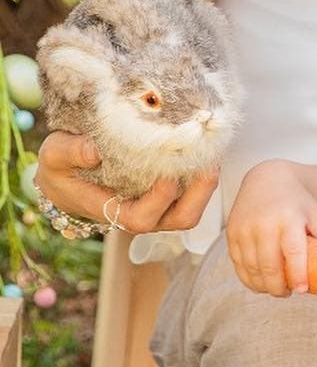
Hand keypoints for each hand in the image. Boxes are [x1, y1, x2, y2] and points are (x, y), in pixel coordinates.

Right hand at [34, 131, 217, 234]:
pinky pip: (193, 193)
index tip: (168, 173)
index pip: (142, 218)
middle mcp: (141, 213)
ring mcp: (158, 206)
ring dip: (206, 185)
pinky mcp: (169, 194)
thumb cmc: (62, 166)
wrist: (68, 172)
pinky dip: (203, 175)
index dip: (159, 199)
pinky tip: (207, 148)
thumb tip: (93, 150)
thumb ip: (69, 152)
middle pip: (179, 219)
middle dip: (198, 195)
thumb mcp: (53, 155)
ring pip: (192, 209)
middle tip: (207, 163)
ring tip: (213, 154)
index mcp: (112, 211)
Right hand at [226, 159, 316, 296]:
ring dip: (263, 286)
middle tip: (288, 293)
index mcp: (289, 218)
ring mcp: (244, 229)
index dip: (297, 274)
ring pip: (251, 269)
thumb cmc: (295, 201)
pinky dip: (248, 279)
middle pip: (269, 266)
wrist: (265, 179)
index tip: (302, 290)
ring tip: (275, 289)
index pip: (293, 253)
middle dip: (278, 287)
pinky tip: (259, 282)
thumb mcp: (315, 213)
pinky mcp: (231, 234)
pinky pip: (238, 265)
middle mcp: (264, 224)